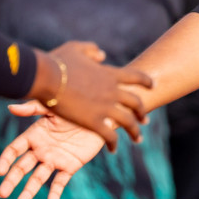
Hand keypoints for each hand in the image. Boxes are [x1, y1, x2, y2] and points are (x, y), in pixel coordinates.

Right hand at [0, 112, 104, 198]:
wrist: (99, 115)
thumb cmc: (74, 107)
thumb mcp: (53, 107)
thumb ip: (33, 108)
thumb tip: (10, 107)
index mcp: (34, 136)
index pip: (14, 150)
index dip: (6, 160)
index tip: (0, 171)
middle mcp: (41, 150)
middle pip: (22, 167)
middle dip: (12, 180)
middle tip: (2, 194)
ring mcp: (55, 159)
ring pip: (38, 177)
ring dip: (29, 190)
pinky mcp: (70, 166)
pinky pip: (61, 181)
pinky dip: (55, 192)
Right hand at [35, 41, 153, 150]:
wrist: (45, 77)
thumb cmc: (56, 62)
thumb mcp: (76, 48)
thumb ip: (91, 50)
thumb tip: (103, 55)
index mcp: (109, 74)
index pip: (136, 77)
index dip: (146, 81)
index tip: (153, 85)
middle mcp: (112, 91)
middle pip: (136, 103)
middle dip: (142, 112)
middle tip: (145, 120)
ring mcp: (104, 107)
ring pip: (128, 122)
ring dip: (135, 131)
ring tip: (138, 139)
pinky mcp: (93, 122)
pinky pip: (110, 136)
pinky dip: (114, 143)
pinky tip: (113, 149)